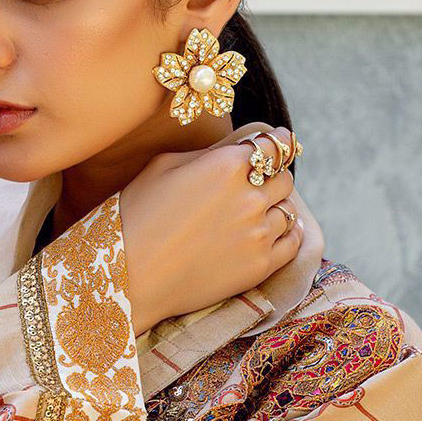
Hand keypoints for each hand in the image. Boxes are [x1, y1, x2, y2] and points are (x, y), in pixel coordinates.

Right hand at [118, 124, 302, 337]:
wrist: (129, 275)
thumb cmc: (137, 215)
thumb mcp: (165, 166)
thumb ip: (210, 153)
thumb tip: (239, 148)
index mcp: (228, 165)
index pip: (276, 145)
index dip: (277, 144)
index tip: (277, 147)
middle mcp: (250, 196)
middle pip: (284, 178)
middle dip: (272, 179)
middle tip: (257, 186)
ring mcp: (258, 233)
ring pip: (289, 211)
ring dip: (277, 209)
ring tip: (257, 215)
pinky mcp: (259, 266)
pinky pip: (292, 243)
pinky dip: (288, 235)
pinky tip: (275, 234)